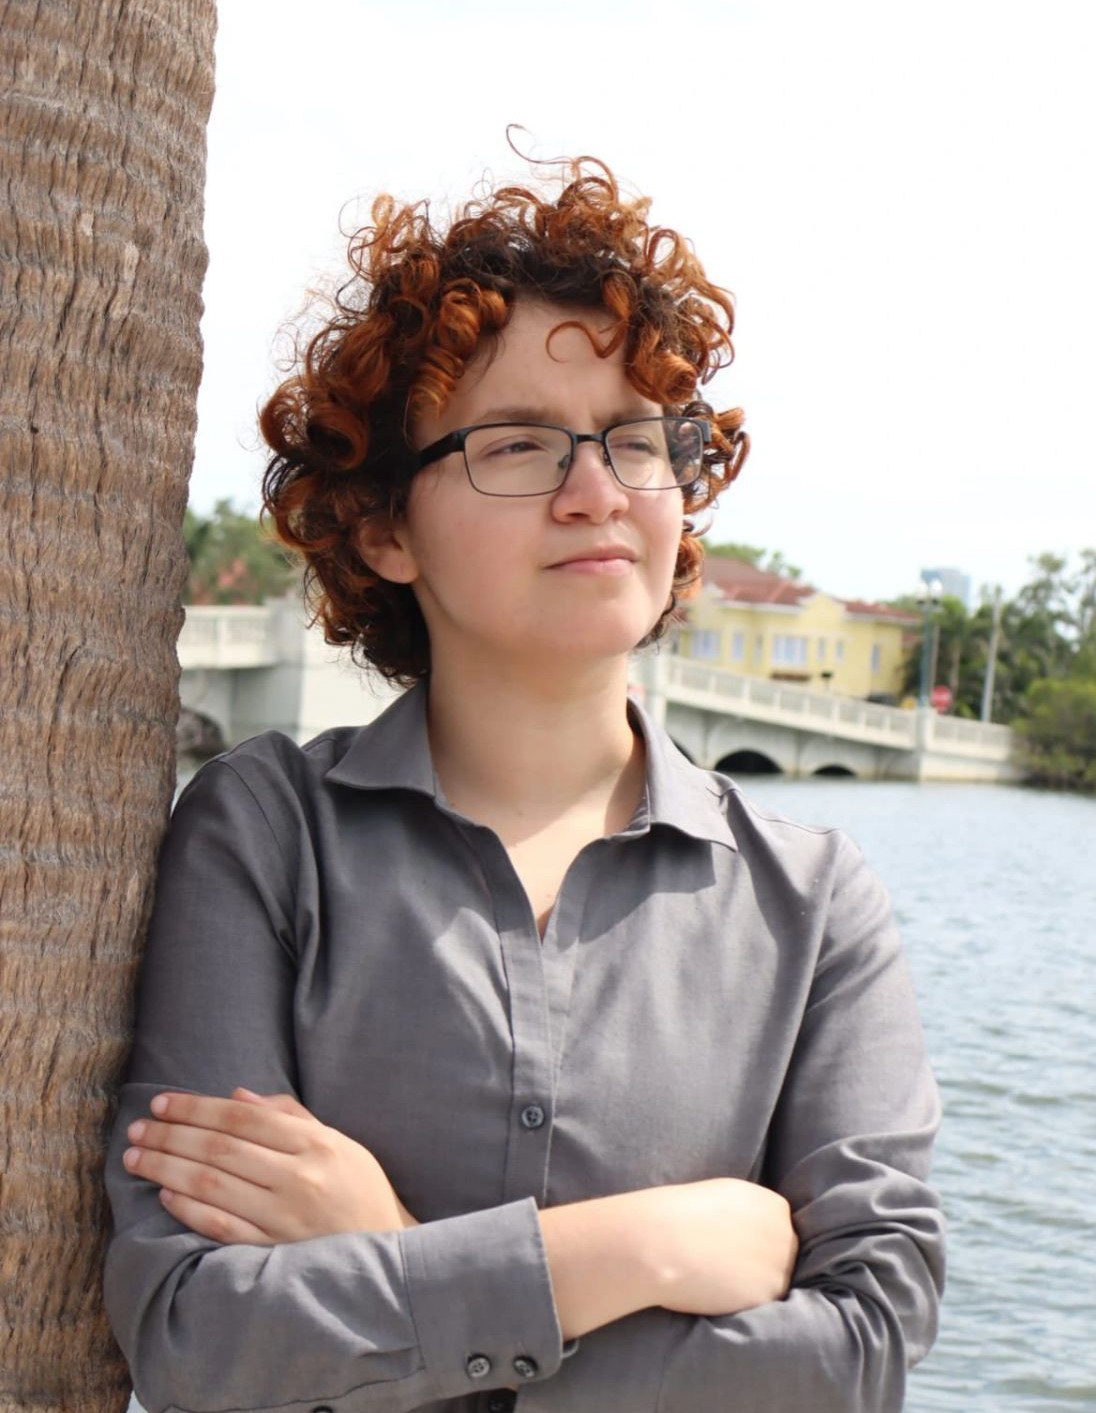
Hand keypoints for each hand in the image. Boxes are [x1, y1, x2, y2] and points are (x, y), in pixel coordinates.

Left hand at [123, 1087, 418, 1244]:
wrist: (388, 1249)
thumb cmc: (358, 1189)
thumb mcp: (337, 1141)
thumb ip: (289, 1116)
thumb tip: (236, 1097)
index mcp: (314, 1144)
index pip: (242, 1117)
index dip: (197, 1107)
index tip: (161, 1103)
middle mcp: (298, 1177)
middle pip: (221, 1148)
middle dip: (171, 1135)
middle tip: (137, 1128)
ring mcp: (284, 1217)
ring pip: (213, 1185)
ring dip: (168, 1168)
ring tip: (136, 1157)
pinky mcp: (274, 1252)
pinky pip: (222, 1228)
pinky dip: (190, 1210)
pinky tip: (165, 1195)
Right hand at [642, 1178, 797, 1315]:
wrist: (664, 1242)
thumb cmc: (682, 1213)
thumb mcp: (725, 1196)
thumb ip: (748, 1212)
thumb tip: (751, 1231)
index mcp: (775, 1206)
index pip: (778, 1229)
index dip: (756, 1241)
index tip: (734, 1247)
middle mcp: (785, 1234)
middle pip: (783, 1256)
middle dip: (761, 1264)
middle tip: (727, 1268)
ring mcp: (781, 1266)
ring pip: (774, 1283)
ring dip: (754, 1287)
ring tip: (719, 1281)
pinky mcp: (769, 1295)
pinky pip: (762, 1304)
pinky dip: (743, 1304)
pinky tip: (718, 1293)